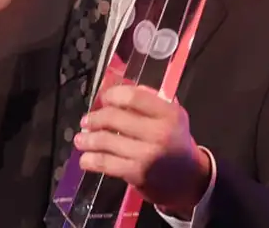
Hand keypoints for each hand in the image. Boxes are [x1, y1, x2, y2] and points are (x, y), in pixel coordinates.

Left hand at [76, 85, 210, 218]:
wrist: (189, 179)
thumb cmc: (175, 142)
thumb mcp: (172, 115)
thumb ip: (149, 99)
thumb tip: (117, 90)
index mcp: (169, 113)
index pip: (134, 97)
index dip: (113, 95)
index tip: (104, 98)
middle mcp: (159, 132)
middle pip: (115, 117)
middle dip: (95, 118)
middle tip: (86, 120)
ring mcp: (147, 154)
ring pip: (106, 141)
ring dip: (87, 139)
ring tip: (80, 139)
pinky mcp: (136, 173)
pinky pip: (106, 163)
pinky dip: (91, 160)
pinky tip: (85, 158)